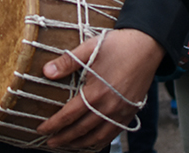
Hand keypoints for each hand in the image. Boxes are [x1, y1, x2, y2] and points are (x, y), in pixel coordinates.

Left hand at [36, 28, 162, 149]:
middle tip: (50, 143)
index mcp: (96, 92)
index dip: (53, 125)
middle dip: (64, 138)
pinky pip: (114, 133)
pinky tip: (93, 141)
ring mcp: (121, 112)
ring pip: (98, 136)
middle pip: (81, 130)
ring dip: (81, 143)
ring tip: (68, 145)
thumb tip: (46, 72)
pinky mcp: (130, 112)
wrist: (147, 46)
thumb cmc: (117, 45)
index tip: (41, 129)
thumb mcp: (89, 49)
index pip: (69, 115)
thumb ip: (67, 62)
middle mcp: (109, 107)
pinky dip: (101, 140)